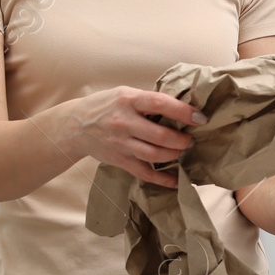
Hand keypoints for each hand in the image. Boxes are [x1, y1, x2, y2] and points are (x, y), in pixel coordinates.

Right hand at [65, 86, 205, 187]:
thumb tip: (182, 107)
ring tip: (181, 150)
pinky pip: (144, 173)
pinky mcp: (120, 160)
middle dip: (181, 139)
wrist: (75, 126)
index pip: (160, 104)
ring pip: (154, 155)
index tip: (200, 118)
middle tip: (190, 139)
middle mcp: (124, 122)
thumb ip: (149, 100)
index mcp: (129, 100)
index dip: (183, 111)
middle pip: (159, 135)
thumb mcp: (125, 94)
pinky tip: (175, 180)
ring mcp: (121, 144)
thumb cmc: (106, 106)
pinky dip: (162, 179)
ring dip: (174, 155)